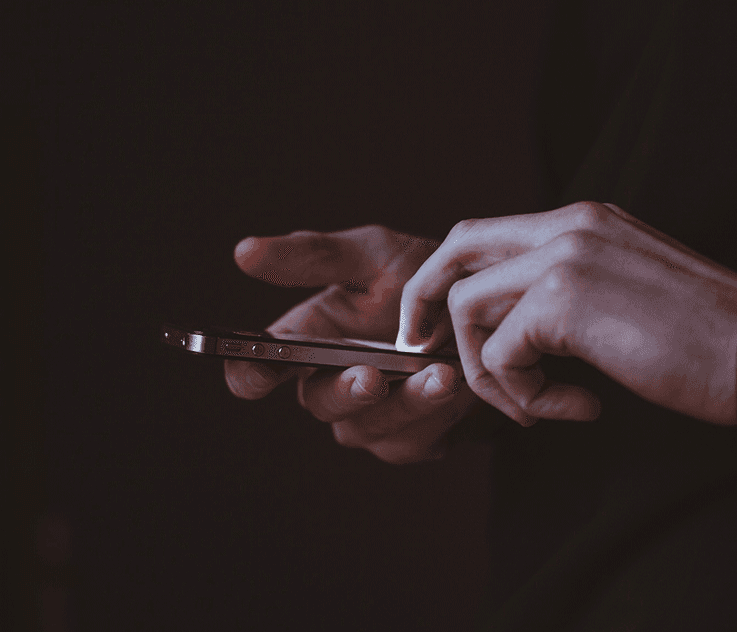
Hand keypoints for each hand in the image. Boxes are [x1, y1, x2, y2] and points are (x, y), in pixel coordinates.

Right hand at [225, 225, 480, 463]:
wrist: (492, 312)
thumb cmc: (424, 278)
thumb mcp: (374, 254)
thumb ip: (314, 256)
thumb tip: (244, 252)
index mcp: (307, 340)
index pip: (257, 368)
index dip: (249, 374)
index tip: (258, 370)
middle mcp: (330, 384)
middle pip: (317, 403)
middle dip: (344, 391)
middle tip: (371, 376)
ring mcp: (368, 418)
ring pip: (366, 426)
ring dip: (404, 403)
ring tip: (439, 373)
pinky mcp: (408, 441)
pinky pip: (410, 440)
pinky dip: (435, 413)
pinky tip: (458, 383)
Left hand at [397, 202, 736, 425]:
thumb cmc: (709, 340)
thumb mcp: (629, 292)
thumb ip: (573, 290)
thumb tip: (516, 327)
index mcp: (586, 220)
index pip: (487, 234)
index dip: (451, 280)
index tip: (441, 328)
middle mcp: (570, 225)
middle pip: (457, 248)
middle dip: (425, 302)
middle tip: (423, 350)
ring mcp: (565, 256)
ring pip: (468, 306)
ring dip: (489, 372)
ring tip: (538, 406)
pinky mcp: (565, 300)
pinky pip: (501, 354)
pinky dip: (524, 396)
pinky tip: (577, 408)